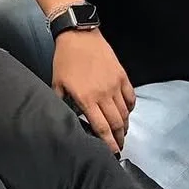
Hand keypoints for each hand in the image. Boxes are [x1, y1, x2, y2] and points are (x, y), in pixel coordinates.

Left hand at [52, 31, 136, 153]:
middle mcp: (103, 94)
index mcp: (86, 99)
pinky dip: (130, 108)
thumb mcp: (57, 84)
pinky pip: (130, 97)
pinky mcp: (122, 75)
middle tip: (119, 146)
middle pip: (116, 123)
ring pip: (125, 112)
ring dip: (125, 125)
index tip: (112, 152)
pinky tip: (127, 113)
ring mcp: (115, 84)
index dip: (108, 143)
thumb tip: (65, 118)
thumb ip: (62, 103)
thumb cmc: (65, 60)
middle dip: (119, 138)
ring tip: (122, 133)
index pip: (101, 128)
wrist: (79, 36)